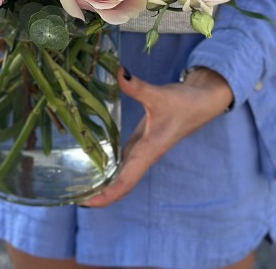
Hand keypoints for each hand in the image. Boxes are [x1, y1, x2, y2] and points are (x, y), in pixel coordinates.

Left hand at [83, 67, 232, 207]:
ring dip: (103, 180)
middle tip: (73, 197)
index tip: (87, 202)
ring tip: (78, 184)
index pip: (125, 181)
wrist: (202, 100)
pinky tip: (93, 159)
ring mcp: (143, 148)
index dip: (107, 194)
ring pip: (121, 171)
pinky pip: (122, 157)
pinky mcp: (142, 139)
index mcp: (148, 151)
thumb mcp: (160, 95)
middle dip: (99, 193)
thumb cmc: (184, 103)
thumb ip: (137, 86)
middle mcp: (144, 154)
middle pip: (120, 182)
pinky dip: (109, 163)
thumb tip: (119, 73)